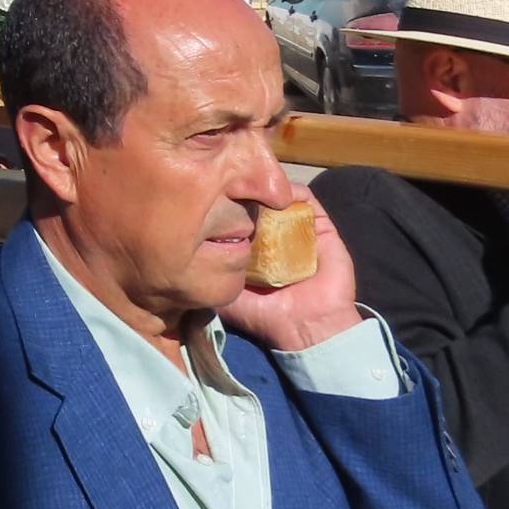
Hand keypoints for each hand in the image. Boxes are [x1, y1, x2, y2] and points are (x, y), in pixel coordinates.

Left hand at [223, 192, 362, 353]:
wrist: (307, 327)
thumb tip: (186, 255)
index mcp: (255, 250)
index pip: (239, 218)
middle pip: (259, 203)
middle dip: (245, 191)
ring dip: (267, 187)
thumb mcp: (229, 294)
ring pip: (281, 197)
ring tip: (253, 183)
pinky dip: (292, 191)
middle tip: (231, 182)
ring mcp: (299, 230)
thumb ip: (211, 275)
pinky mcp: (321, 227)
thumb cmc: (267, 314)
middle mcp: (276, 237)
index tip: (211, 194)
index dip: (226, 206)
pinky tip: (277, 191)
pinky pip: (307, 200)